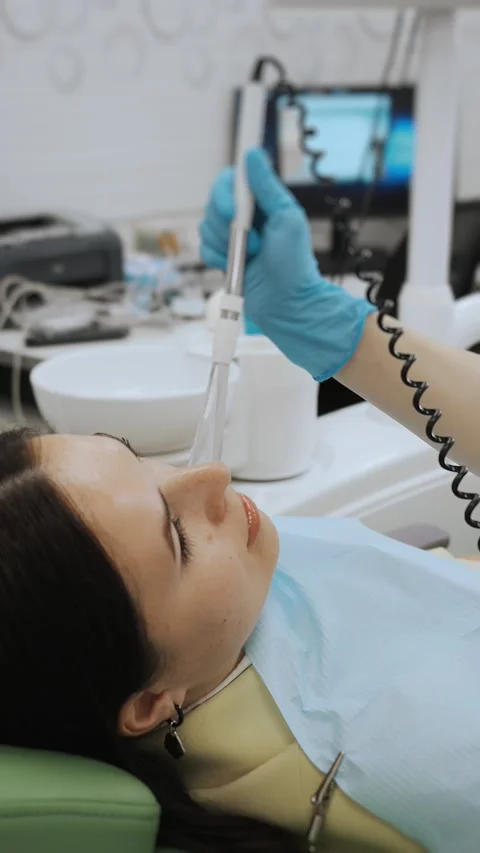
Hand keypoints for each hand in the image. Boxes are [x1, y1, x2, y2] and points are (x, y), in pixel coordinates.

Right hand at [200, 148, 374, 381]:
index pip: (230, 180)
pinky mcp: (223, 258)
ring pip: (206, 226)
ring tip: (251, 257)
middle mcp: (245, 216)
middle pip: (213, 202)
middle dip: (227, 225)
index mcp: (261, 202)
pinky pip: (204, 249)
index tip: (234, 211)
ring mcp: (232, 238)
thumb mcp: (286, 218)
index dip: (224, 192)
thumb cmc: (294, 264)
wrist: (287, 304)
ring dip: (225, 244)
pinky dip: (218, 258)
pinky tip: (236, 267)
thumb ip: (267, 186)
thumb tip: (252, 154)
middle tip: (254, 241)